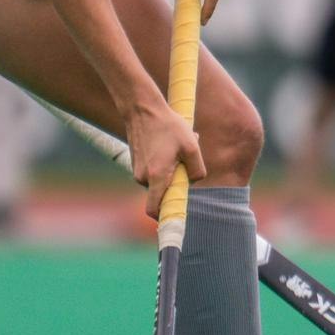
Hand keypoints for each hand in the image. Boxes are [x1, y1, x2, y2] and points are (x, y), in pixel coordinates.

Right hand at [125, 98, 204, 218]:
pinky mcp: (136, 163)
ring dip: (169, 172)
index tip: (173, 226)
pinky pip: (152, 173)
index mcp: (157, 177)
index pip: (156, 210)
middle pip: (161, 195)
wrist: (142, 108)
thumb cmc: (168, 126)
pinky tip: (165, 145)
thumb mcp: (191, 146)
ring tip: (175, 149)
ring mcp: (137, 171)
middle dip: (175, 185)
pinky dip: (162, 165)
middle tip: (183, 163)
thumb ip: (197, 170)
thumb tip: (193, 182)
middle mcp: (143, 177)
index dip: (164, 219)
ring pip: (158, 182)